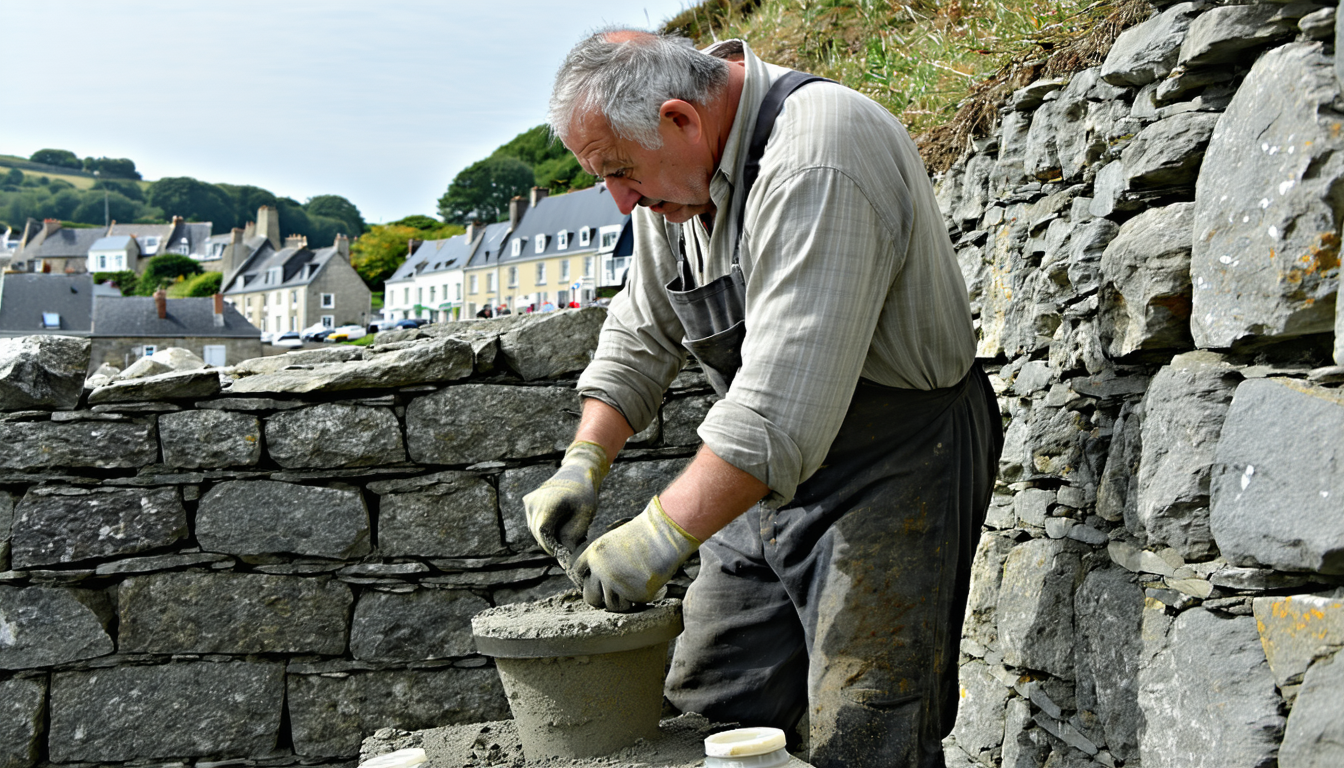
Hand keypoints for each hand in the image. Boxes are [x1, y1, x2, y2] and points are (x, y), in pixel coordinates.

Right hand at [524, 441, 609, 559]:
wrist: (577, 472)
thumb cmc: (584, 494)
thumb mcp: (585, 514)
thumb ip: (573, 535)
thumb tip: (565, 557)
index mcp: (549, 502)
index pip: (543, 532)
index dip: (552, 546)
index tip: (564, 553)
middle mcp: (535, 501)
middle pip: (537, 533)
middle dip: (550, 543)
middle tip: (567, 547)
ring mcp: (529, 501)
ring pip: (534, 528)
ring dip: (547, 535)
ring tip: (565, 532)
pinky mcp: (528, 501)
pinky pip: (534, 521)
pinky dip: (544, 527)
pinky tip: (558, 523)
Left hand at [570, 496, 700, 611]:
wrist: (664, 535)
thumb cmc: (643, 536)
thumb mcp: (614, 541)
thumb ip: (603, 561)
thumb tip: (600, 583)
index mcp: (593, 555)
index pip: (579, 574)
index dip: (587, 579)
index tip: (597, 581)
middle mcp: (601, 572)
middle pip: (591, 598)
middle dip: (600, 599)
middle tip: (612, 596)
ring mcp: (618, 585)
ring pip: (612, 607)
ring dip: (621, 602)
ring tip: (634, 590)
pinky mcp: (635, 595)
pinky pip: (633, 605)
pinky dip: (640, 598)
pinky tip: (648, 585)